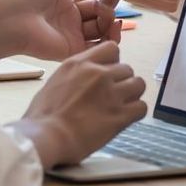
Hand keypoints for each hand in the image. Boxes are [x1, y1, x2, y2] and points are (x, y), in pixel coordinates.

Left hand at [0, 0, 123, 60]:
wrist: (11, 18)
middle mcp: (69, 15)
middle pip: (100, 9)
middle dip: (110, 0)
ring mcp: (72, 33)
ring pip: (102, 26)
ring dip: (110, 16)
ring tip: (105, 8)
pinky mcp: (73, 49)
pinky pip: (98, 46)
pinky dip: (111, 37)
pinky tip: (115, 25)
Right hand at [14, 41, 147, 168]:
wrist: (48, 136)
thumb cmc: (43, 115)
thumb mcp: (56, 81)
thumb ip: (75, 75)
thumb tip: (83, 81)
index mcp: (80, 63)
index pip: (112, 48)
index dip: (113, 62)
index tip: (108, 74)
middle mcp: (99, 73)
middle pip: (127, 68)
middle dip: (122, 81)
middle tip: (113, 96)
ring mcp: (112, 93)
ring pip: (138, 84)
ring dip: (132, 95)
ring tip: (122, 106)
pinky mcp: (121, 115)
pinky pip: (142, 107)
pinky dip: (136, 112)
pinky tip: (125, 118)